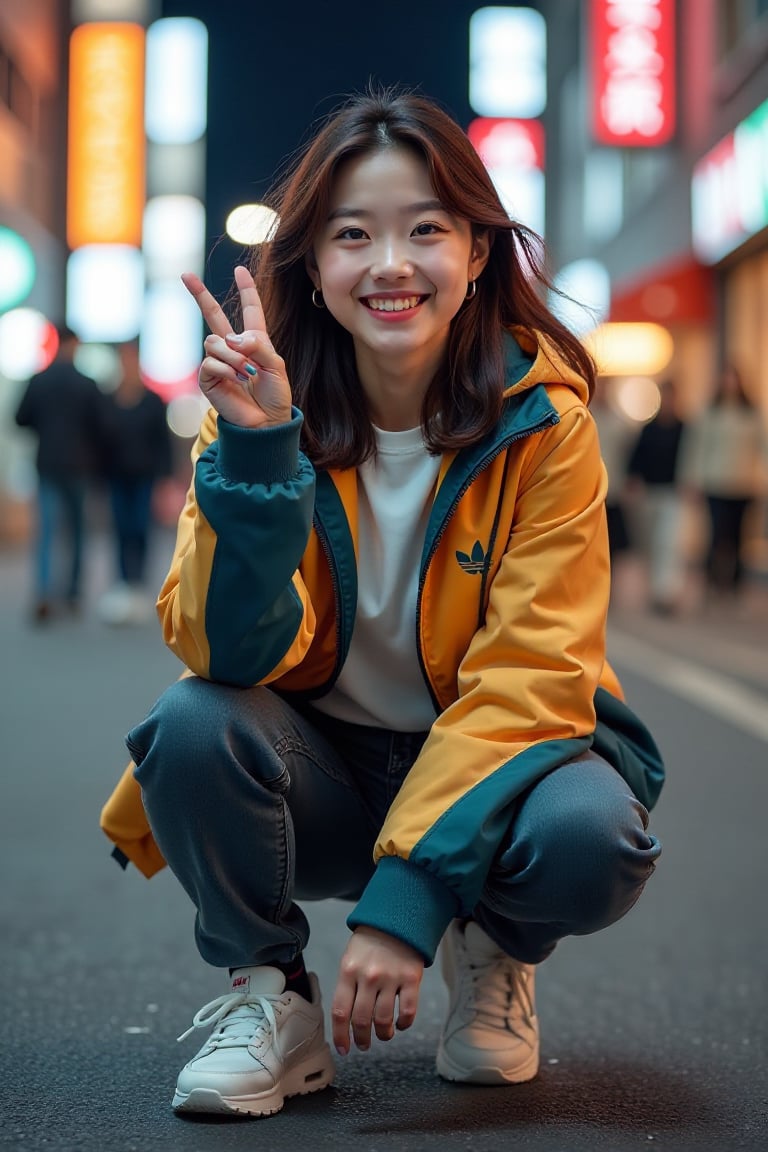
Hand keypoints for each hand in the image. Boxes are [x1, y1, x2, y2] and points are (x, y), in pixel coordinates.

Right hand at [181, 264, 291, 428]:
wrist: (266, 423)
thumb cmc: (275, 396)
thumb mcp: (276, 366)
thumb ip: (258, 346)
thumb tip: (231, 339)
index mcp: (254, 342)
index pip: (250, 311)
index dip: (246, 290)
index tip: (239, 270)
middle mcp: (233, 348)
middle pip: (213, 315)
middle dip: (199, 294)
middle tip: (185, 274)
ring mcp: (218, 362)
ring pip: (214, 341)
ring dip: (233, 356)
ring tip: (246, 373)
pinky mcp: (207, 377)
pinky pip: (211, 361)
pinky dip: (226, 369)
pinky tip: (236, 380)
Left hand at [331, 927, 423, 1054]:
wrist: (397, 918)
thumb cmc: (370, 942)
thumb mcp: (350, 958)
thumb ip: (348, 985)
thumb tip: (346, 1020)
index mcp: (348, 971)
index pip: (340, 1012)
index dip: (340, 1036)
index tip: (344, 1049)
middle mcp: (368, 976)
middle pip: (361, 1020)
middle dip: (362, 1039)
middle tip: (364, 1045)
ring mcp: (391, 977)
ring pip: (384, 1020)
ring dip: (383, 1035)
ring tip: (384, 1035)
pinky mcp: (411, 978)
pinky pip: (408, 1011)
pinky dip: (404, 1024)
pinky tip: (401, 1024)